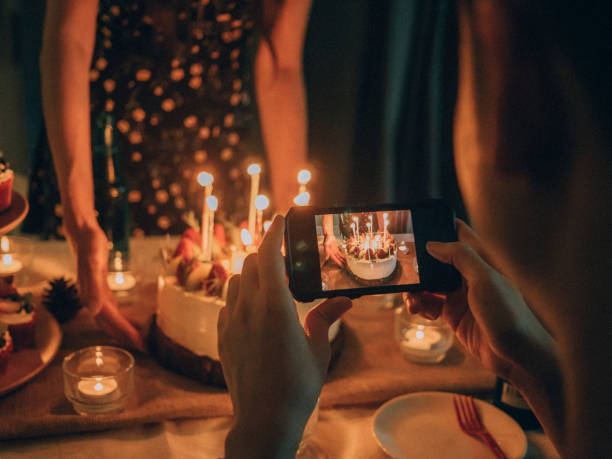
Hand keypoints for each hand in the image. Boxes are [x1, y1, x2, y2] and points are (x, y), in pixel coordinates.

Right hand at [68, 224, 144, 351]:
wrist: (82, 234)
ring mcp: (96, 296)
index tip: (141, 345)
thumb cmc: (90, 246)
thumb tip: (94, 311)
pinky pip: (112, 311)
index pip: (113, 322)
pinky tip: (131, 322)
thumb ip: (92, 286)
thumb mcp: (93, 262)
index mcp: (93, 297)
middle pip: (112, 326)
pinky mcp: (101, 290)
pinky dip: (122, 319)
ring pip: (111, 321)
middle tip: (146, 349)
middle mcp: (93, 300)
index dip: (127, 334)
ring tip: (140, 340)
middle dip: (127, 338)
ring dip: (124, 331)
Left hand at [218, 215, 351, 457]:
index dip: (275, 232)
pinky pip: (227, 305)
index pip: (269, 254)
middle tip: (283, 254)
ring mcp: (230, 323)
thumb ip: (326, 317)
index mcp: (274, 306)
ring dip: (251, 273)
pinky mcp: (222, 338)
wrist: (265, 419)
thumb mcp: (318, 347)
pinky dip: (240, 297)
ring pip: (235, 281)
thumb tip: (345, 301)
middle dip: (267, 252)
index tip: (282, 217)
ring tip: (269, 283)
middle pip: (251, 262)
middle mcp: (247, 309)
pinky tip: (254, 311)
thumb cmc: (297, 384)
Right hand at [404, 219, 555, 379]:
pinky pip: (430, 304)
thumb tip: (433, 244)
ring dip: (416, 287)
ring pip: (430, 282)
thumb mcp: (485, 279)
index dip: (438, 228)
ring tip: (409, 297)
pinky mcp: (454, 314)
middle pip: (437, 259)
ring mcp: (461, 294)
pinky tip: (417, 310)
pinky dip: (420, 305)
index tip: (416, 227)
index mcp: (482, 258)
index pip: (457, 233)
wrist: (517, 356)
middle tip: (403, 267)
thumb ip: (460, 257)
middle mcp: (469, 273)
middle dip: (419, 262)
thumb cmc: (509, 314)